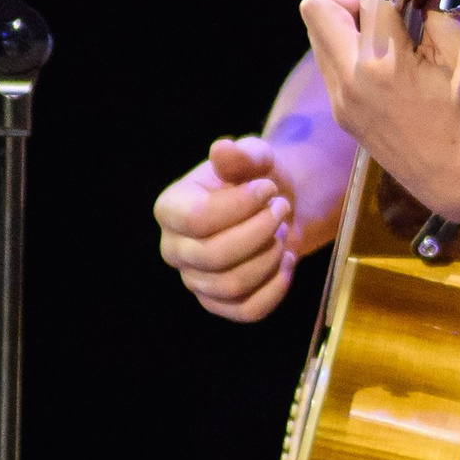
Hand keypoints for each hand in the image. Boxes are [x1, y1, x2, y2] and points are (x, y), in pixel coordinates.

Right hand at [154, 135, 304, 324]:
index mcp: (171, 209)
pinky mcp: (220, 304)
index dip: (241, 206)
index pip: (198, 219)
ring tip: (283, 232)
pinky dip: (276, 287)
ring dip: (270, 257)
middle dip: (259, 232)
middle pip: (214, 256)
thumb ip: (241, 155)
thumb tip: (223, 148)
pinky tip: (288, 260)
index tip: (269, 188)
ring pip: (232, 285)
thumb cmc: (257, 180)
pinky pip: (248, 310)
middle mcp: (174, 249)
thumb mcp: (254, 159)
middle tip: (282, 209)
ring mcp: (195, 281)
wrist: (274, 208)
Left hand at [299, 0, 459, 224]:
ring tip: (392, 31)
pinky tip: (389, 58)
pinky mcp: (343, 112)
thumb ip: (443, 11)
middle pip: (320, 7)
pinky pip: (330, 60)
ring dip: (349, 20)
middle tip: (389, 2)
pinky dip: (352, 47)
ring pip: (319, 33)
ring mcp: (342, 100)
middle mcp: (352, 82)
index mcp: (386, 66)